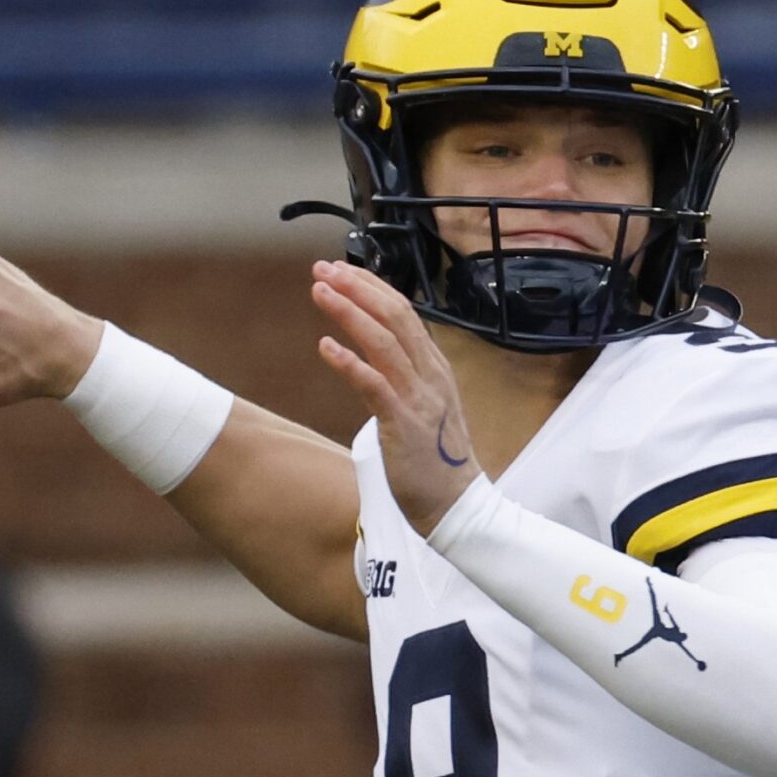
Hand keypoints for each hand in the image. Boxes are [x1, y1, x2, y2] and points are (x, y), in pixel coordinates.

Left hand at [310, 261, 481, 535]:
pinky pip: (374, 385)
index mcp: (436, 368)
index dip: (371, 288)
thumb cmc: (436, 462)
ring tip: (319, 292)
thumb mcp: (427, 408)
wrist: (456, 506)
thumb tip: (378, 356)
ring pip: (383, 341)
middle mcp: (430, 375)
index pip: (404, 313)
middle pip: (394, 316)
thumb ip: (408, 378)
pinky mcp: (403, 424)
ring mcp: (419, 398)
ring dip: (348, 312)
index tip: (341, 271)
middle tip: (323, 269)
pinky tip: (324, 346)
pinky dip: (349, 361)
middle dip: (357, 288)